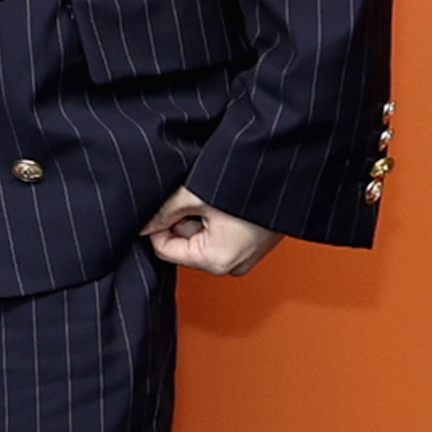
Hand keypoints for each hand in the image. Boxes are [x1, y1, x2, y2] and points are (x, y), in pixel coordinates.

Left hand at [144, 187, 275, 276]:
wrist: (290, 166)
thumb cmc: (250, 180)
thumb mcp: (195, 194)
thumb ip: (162, 212)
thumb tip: (140, 224)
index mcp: (217, 260)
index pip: (165, 250)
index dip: (158, 224)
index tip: (165, 201)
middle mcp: (233, 265)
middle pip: (185, 243)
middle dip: (183, 216)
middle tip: (196, 193)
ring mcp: (246, 256)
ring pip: (203, 235)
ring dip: (202, 213)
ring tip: (214, 193)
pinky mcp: (255, 243)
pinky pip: (223, 233)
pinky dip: (219, 215)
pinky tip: (227, 197)